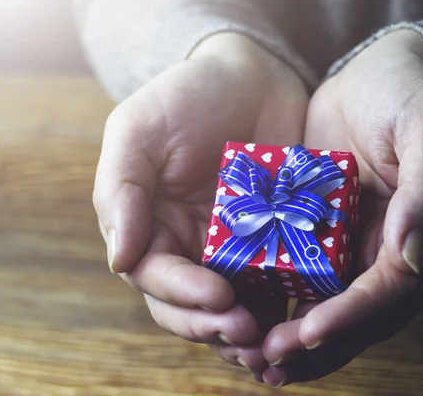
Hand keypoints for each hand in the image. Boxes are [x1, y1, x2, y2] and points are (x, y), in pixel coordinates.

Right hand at [92, 33, 308, 372]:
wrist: (252, 76)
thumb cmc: (188, 97)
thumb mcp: (139, 130)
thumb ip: (121, 191)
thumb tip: (119, 258)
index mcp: (152, 228)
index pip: (156, 279)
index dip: (183, 297)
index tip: (220, 298)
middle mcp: (191, 247)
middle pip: (193, 307)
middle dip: (216, 327)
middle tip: (249, 335)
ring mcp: (235, 248)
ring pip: (235, 307)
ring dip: (250, 334)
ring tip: (274, 346)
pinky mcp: (277, 242)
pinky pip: (279, 283)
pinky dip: (286, 309)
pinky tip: (303, 322)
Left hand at [260, 30, 422, 385]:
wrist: (381, 73)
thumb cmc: (411, 93)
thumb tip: (413, 256)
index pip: (395, 289)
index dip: (353, 316)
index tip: (309, 334)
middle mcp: (401, 252)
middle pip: (363, 314)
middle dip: (318, 342)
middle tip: (270, 361)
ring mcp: (364, 244)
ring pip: (334, 304)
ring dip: (299, 336)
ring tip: (256, 359)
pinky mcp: (332, 231)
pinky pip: (310, 274)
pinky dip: (286, 300)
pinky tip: (253, 315)